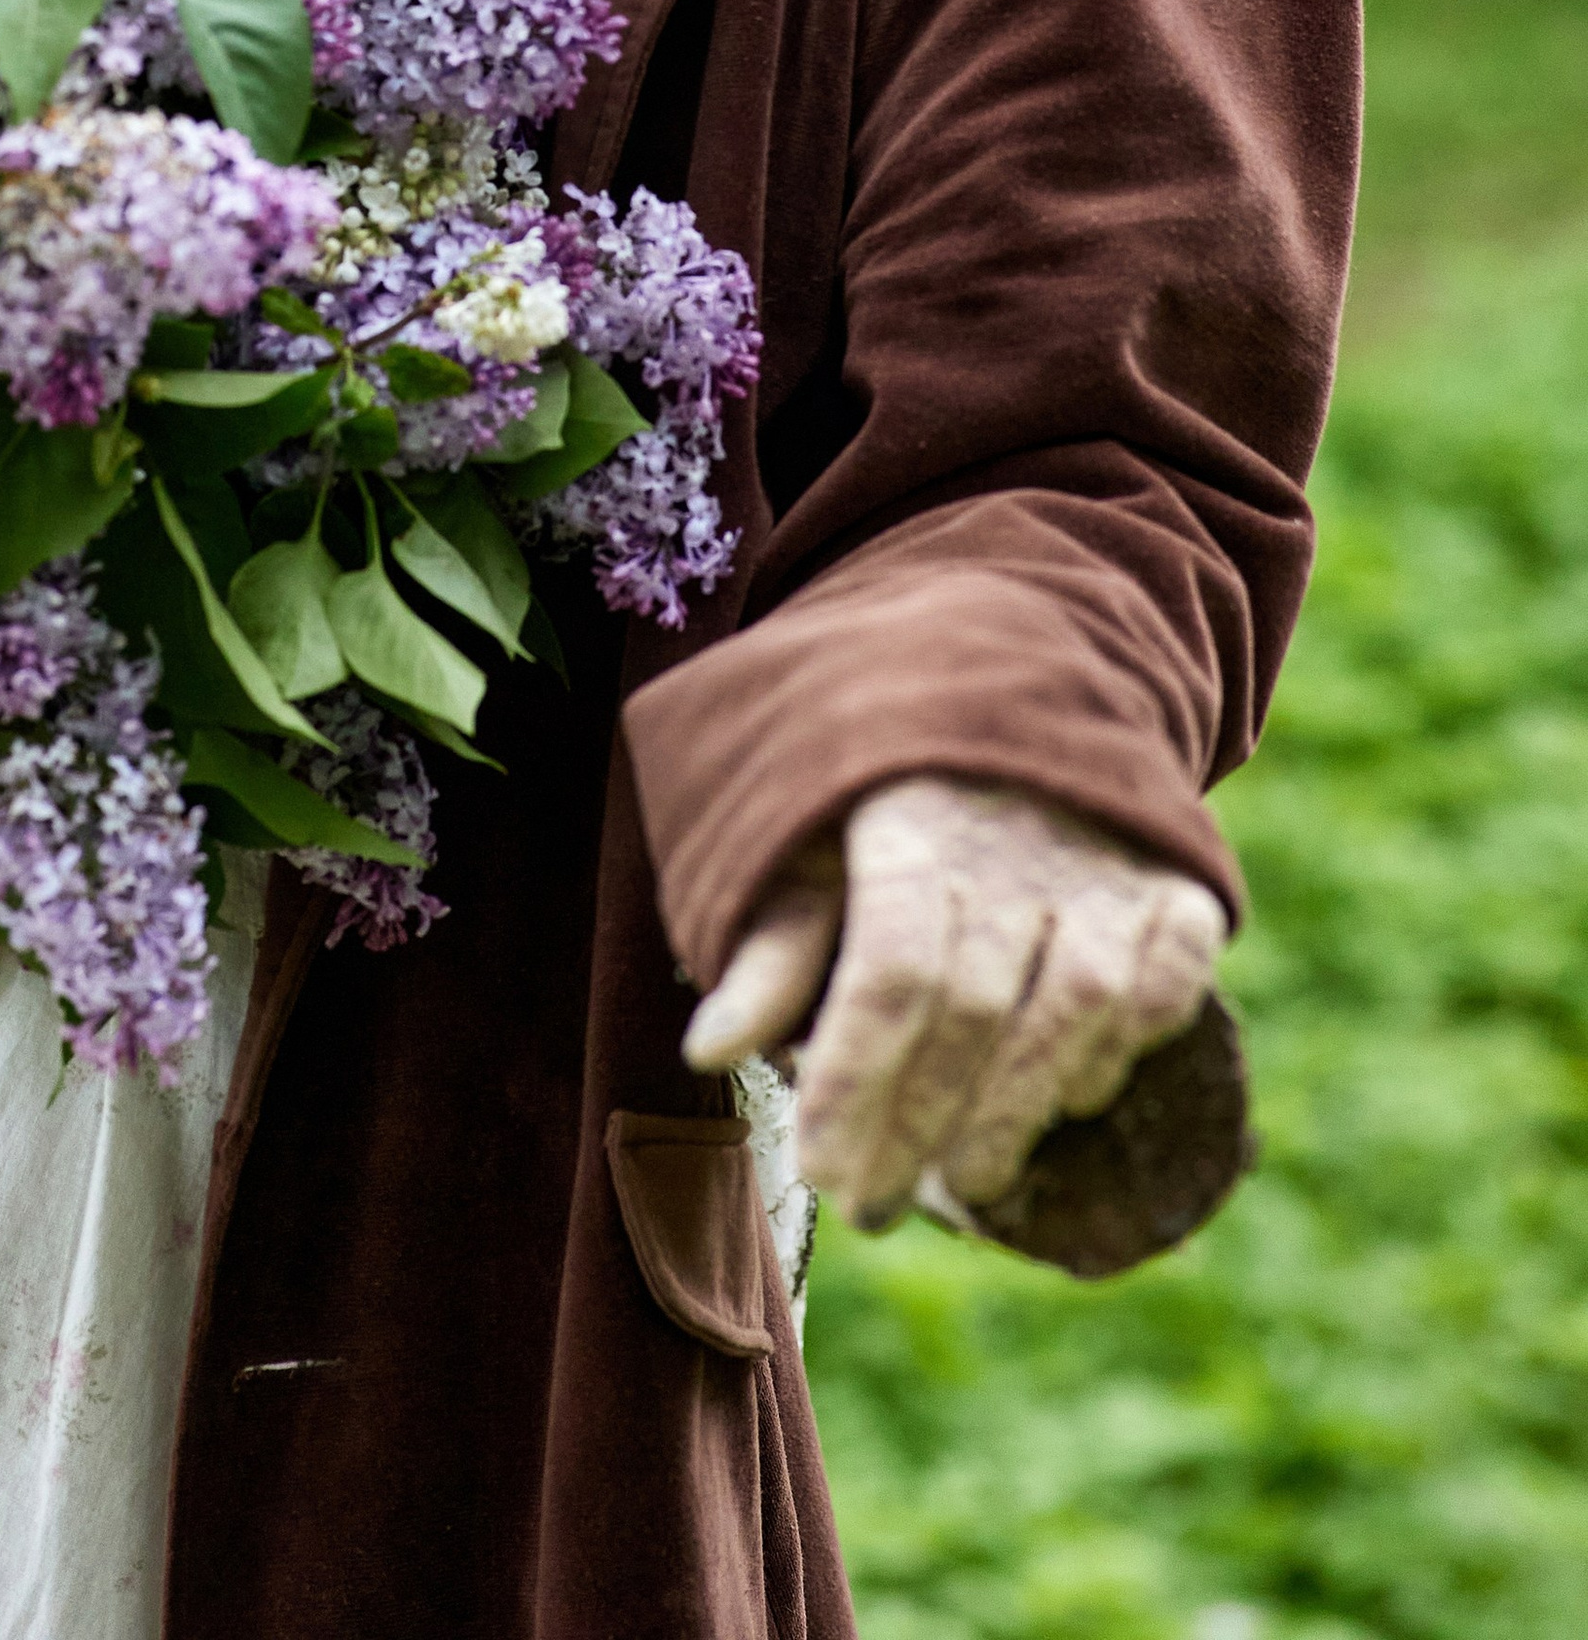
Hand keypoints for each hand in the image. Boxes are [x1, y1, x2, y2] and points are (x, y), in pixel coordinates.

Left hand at [678, 773, 1226, 1228]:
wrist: (1016, 681)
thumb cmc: (885, 794)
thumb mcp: (807, 846)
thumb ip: (770, 950)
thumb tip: (708, 1052)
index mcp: (905, 809)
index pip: (891, 964)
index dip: (858, 1078)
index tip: (819, 1169)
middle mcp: (1014, 830)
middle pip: (976, 1003)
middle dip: (920, 1123)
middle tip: (872, 1207)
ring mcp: (1106, 854)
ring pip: (1079, 1003)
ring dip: (1020, 1109)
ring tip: (965, 1182)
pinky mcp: (1178, 879)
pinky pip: (1168, 981)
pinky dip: (1124, 1052)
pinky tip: (1071, 1099)